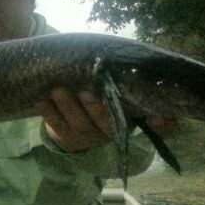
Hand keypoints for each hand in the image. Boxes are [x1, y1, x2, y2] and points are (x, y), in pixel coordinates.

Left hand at [36, 87, 177, 152]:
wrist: (75, 120)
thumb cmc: (102, 95)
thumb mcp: (120, 89)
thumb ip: (131, 79)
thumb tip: (150, 66)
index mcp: (130, 119)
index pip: (159, 126)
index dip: (163, 124)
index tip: (158, 116)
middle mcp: (111, 132)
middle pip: (106, 123)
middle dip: (95, 107)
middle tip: (85, 90)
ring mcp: (87, 136)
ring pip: (78, 123)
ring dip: (67, 106)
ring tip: (57, 89)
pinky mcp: (66, 138)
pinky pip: (56, 125)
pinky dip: (47, 112)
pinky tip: (40, 100)